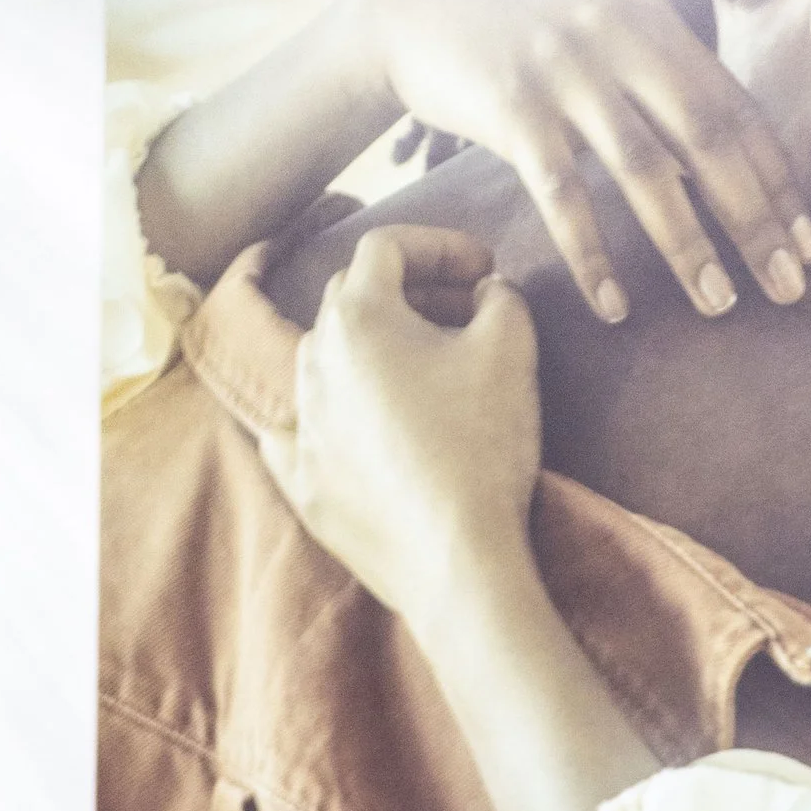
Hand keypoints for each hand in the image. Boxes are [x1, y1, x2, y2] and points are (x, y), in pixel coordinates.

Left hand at [263, 230, 540, 628]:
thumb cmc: (481, 447)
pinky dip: (328, 417)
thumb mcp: (511, 352)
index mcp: (357, 316)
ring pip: (326, 362)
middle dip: (408, 295)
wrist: (455, 563)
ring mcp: (301, 423)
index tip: (481, 268)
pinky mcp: (302, 482)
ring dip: (372, 354)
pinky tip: (348, 424)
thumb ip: (502, 300)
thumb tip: (489, 291)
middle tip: (459, 312)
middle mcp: (313, 359)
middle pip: (352, 300)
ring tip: (418, 370)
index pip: (386, 248)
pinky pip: (299, 432)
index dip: (438, 246)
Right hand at [363, 0, 810, 324]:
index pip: (737, 112)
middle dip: (756, 221)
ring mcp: (566, 70)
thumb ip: (666, 88)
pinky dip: (593, 256)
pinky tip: (615, 308)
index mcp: (656, 24)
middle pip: (708, 141)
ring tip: (721, 306)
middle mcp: (620, 39)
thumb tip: (731, 168)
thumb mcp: (609, 39)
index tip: (810, 250)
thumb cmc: (531, 41)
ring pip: (645, 171)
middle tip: (791, 290)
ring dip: (689, 245)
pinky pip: (565, 196)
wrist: (422, 5)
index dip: (779, 184)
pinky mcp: (513, 109)